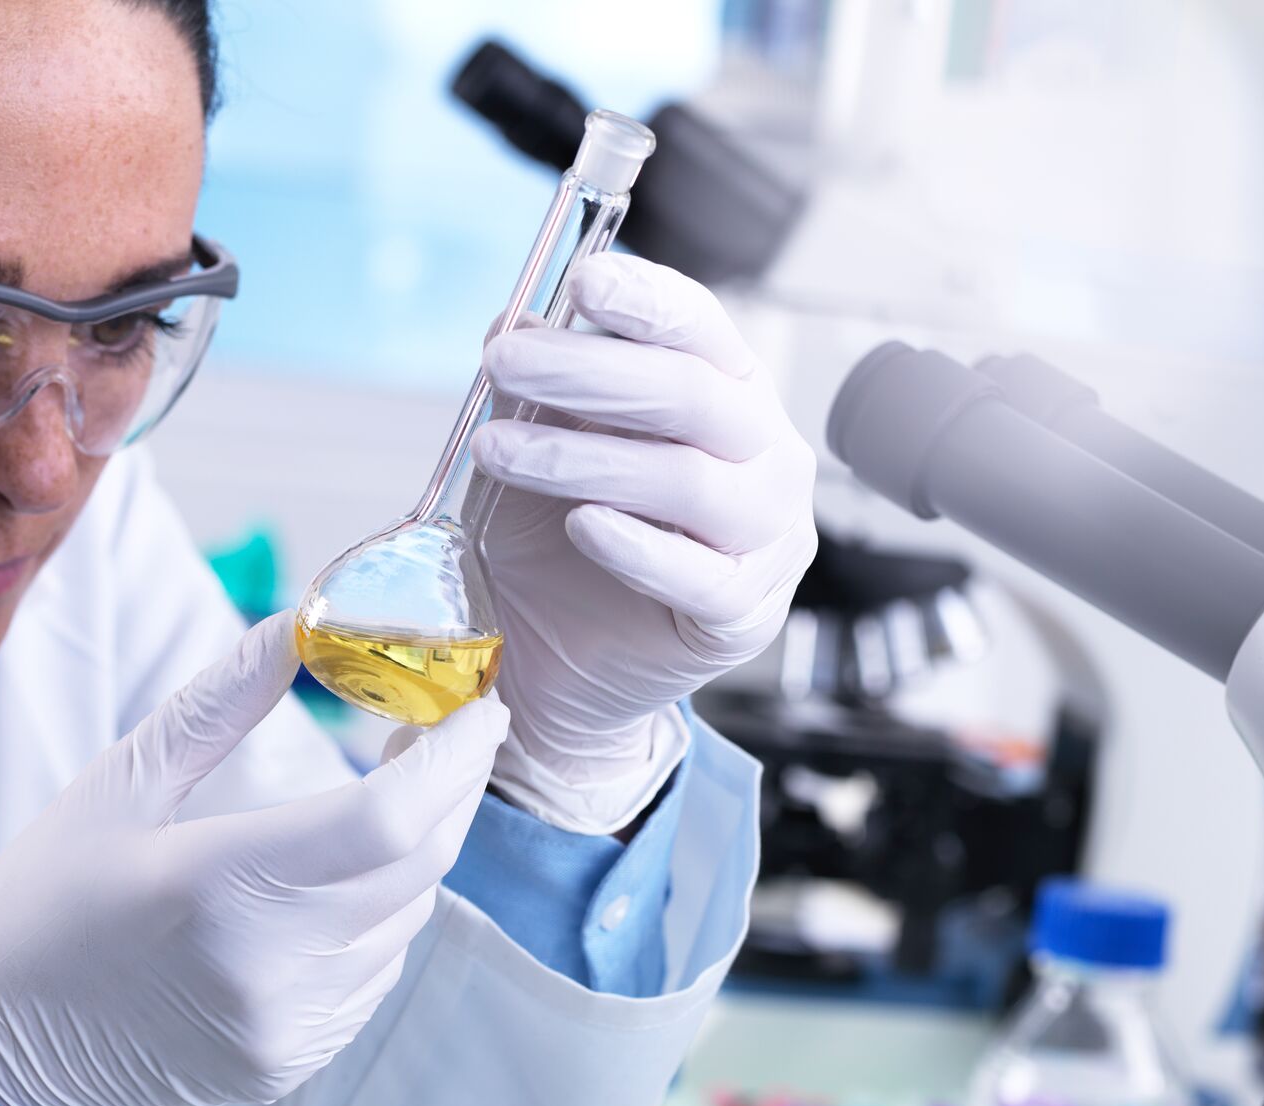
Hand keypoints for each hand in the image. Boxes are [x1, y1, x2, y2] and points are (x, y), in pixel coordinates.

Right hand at [0, 611, 508, 1105]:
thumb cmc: (49, 897)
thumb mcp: (120, 781)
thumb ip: (220, 702)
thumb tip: (299, 626)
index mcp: (214, 884)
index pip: (386, 820)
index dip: (454, 756)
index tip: (481, 704)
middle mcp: (265, 967)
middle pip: (420, 862)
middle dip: (454, 784)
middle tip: (448, 727)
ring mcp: (286, 1026)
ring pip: (410, 916)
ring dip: (415, 850)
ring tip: (377, 801)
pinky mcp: (294, 1061)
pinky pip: (379, 968)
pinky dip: (381, 912)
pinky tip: (334, 883)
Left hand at [472, 253, 815, 832]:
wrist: (567, 666)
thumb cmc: (563, 550)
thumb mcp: (541, 453)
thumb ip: (540, 395)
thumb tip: (513, 324)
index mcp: (729, 395)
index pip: (703, 330)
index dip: (647, 302)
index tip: (583, 281)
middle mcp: (765, 455)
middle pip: (692, 396)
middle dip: (588, 373)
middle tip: (503, 362)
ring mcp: (767, 536)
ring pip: (688, 481)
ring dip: (583, 458)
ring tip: (496, 450)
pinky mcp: (744, 613)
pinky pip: (700, 576)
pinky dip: (637, 548)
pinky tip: (582, 526)